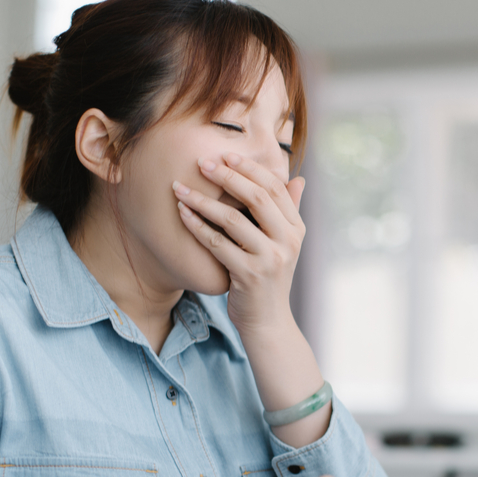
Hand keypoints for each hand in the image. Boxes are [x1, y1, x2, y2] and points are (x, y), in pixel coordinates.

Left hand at [173, 153, 305, 334]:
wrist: (268, 321)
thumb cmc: (269, 278)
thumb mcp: (284, 245)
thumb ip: (289, 212)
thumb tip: (298, 179)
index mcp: (296, 229)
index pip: (274, 188)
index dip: (249, 168)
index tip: (225, 155)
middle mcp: (288, 242)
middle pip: (257, 197)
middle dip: (226, 176)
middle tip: (201, 162)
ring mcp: (270, 259)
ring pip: (233, 219)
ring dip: (203, 200)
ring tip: (180, 188)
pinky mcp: (249, 275)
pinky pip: (217, 244)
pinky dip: (197, 226)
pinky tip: (182, 214)